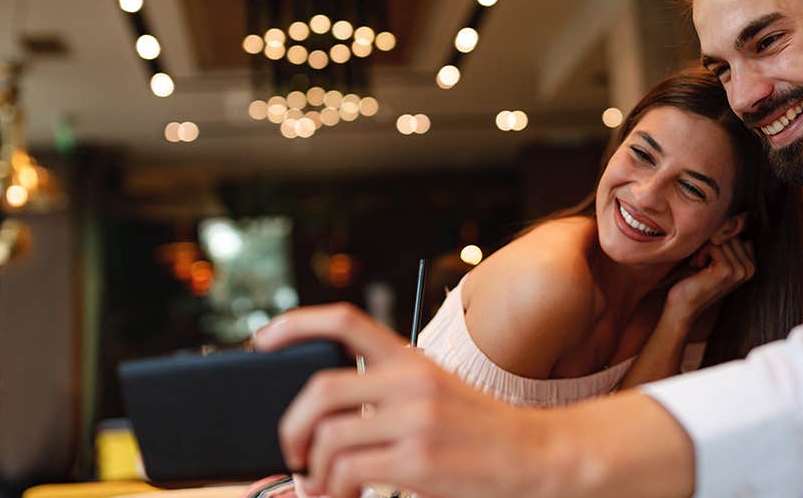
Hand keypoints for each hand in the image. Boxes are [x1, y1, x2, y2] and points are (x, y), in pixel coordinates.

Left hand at [253, 303, 551, 497]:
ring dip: (316, 472)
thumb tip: (327, 428)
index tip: (262, 340)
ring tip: (327, 489)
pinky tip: (349, 496)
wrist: (541, 454)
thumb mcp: (439, 397)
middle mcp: (411, 381)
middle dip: (291, 427)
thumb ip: (390, 400)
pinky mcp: (419, 458)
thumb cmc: (486, 434)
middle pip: (320, 389)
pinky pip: (349, 472)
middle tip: (294, 452)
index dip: (295, 324)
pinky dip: (336, 490)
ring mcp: (416, 419)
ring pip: (329, 438)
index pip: (345, 322)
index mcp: (413, 360)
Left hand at [665, 239, 754, 325]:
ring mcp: (741, 270)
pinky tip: (697, 266)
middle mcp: (750, 267)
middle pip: (730, 233)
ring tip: (698, 263)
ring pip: (721, 238)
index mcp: (751, 263)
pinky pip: (714, 244)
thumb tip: (730, 214)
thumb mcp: (712, 256)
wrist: (682, 306)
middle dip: (710, 240)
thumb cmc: (694, 278)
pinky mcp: (728, 270)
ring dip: (703, 246)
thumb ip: (724, 239)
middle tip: (700, 259)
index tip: (707, 253)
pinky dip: (700, 251)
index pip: (738, 230)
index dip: (719, 235)